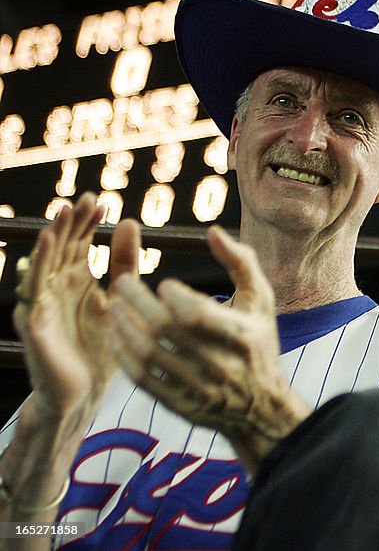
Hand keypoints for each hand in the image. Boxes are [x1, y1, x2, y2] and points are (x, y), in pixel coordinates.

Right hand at [13, 194, 138, 419]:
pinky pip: (34, 288)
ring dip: (54, 236)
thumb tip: (128, 221)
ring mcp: (43, 302)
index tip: (102, 203)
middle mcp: (57, 287)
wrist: (83, 394)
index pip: (80, 243)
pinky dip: (39, 264)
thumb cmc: (100, 348)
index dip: (88, 222)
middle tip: (85, 199)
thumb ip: (124, 263)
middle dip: (73, 223)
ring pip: (45, 262)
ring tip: (65, 213)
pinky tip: (48, 243)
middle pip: (62, 247)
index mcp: (77, 280)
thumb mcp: (119, 298)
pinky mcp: (34, 321)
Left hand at [108, 226, 310, 472]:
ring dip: (125, 326)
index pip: (196, 313)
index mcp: (243, 336)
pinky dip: (124, 355)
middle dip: (137, 301)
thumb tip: (212, 231)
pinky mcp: (182, 406)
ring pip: (149, 354)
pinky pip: (143, 379)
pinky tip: (117, 335)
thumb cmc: (258, 342)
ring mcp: (200, 389)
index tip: (164, 284)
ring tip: (114, 306)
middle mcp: (221, 365)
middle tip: (122, 283)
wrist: (261, 407)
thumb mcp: (261, 300)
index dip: (173, 295)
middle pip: (166, 330)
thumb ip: (241, 262)